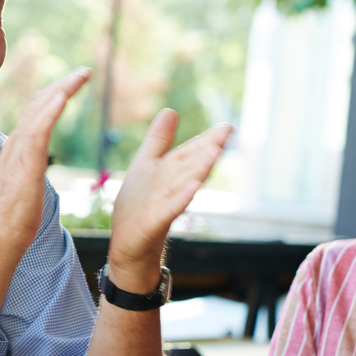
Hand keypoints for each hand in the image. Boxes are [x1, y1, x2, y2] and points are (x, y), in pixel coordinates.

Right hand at [0, 68, 91, 257]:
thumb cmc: (13, 220)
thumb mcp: (26, 184)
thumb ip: (30, 168)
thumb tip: (36, 166)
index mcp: (17, 148)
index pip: (37, 112)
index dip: (55, 94)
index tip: (74, 83)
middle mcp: (15, 144)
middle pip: (39, 103)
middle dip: (63, 84)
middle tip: (85, 71)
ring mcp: (18, 153)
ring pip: (40, 111)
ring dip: (62, 89)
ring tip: (82, 75)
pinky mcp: (24, 166)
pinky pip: (38, 131)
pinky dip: (50, 110)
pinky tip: (63, 96)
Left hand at [106, 110, 232, 291]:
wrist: (128, 246)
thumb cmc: (138, 206)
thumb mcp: (146, 165)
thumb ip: (158, 140)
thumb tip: (170, 109)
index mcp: (170, 173)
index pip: (190, 153)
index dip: (206, 140)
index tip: (227, 127)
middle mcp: (172, 189)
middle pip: (191, 166)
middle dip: (208, 149)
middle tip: (228, 132)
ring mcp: (164, 206)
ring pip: (184, 184)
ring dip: (199, 169)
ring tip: (214, 152)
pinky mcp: (153, 222)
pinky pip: (169, 209)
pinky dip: (181, 198)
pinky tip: (193, 187)